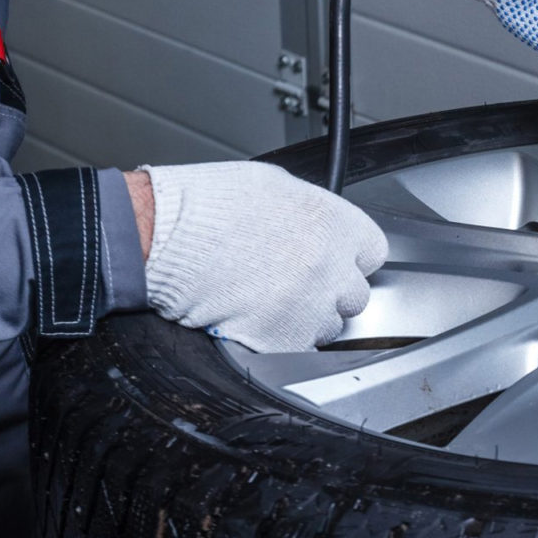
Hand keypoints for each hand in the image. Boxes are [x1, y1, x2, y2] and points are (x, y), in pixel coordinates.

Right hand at [127, 162, 386, 352]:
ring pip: (328, 327)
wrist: (163, 237)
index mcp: (334, 223)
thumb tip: (322, 228)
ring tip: (267, 299)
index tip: (337, 262)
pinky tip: (255, 318)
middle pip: (354, 295)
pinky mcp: (283, 340)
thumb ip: (312, 213)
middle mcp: (330, 266)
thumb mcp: (274, 187)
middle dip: (329, 292)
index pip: (373, 252)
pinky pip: (298, 349)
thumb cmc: (207, 206)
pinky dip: (280, 340)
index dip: (350, 259)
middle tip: (295, 283)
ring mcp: (310, 307)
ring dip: (306, 319)